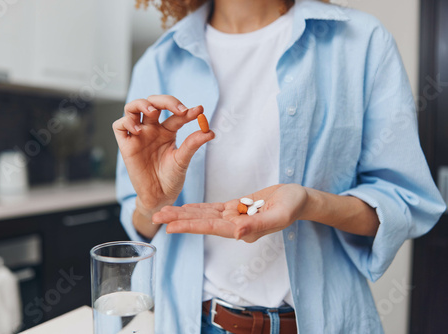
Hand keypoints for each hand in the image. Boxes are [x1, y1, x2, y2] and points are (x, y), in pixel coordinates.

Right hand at [113, 95, 214, 216]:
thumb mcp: (183, 160)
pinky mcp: (126, 145)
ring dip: (142, 104)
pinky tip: (139, 130)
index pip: (176, 114)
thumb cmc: (171, 178)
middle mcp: (152, 130)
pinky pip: (119, 126)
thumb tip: (209, 131)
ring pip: (133, 108)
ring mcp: (138, 136)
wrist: (159, 196)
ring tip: (153, 110)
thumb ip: (192, 144)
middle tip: (179, 109)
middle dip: (166, 101)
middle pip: (153, 103)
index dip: (187, 111)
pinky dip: (127, 122)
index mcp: (168, 131)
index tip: (200, 110)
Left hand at [153, 184, 308, 242]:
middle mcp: (234, 225)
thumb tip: (236, 233)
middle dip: (178, 219)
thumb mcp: (279, 214)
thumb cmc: (293, 206)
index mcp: (242, 229)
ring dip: (183, 213)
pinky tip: (185, 207)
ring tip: (163, 212)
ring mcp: (234, 216)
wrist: (299, 199)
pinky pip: (213, 208)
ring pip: (203, 214)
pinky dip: (198, 207)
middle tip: (155, 217)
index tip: (170, 227)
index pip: (210, 228)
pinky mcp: (236, 207)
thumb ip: (258, 225)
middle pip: (201, 222)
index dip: (189, 226)